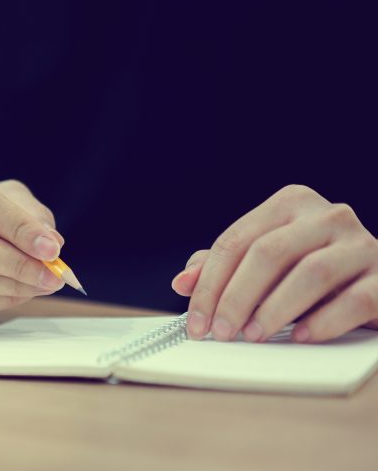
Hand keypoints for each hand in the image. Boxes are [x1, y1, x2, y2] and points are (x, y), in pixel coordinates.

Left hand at [172, 185, 377, 342]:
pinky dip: (323, 321)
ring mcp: (362, 243)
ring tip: (253, 335)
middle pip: (268, 253)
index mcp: (291, 204)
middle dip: (236, 297)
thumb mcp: (269, 262)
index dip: (209, 283)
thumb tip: (182, 282)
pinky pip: (354, 299)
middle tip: (221, 332)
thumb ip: (225, 266)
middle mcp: (328, 215)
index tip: (196, 320)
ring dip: (275, 309)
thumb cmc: (316, 271)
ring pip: (311, 273)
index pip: (236, 241)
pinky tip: (300, 336)